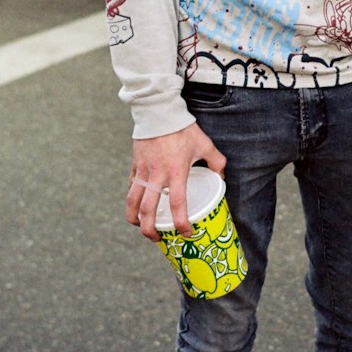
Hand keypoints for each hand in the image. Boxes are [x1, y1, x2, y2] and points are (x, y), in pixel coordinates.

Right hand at [127, 124, 225, 240]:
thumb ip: (216, 161)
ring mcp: (142, 172)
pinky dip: (133, 201)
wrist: (159, 112)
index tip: (186, 233)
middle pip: (147, 210)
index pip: (177, 204)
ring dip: (135, 219)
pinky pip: (131, 188)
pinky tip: (138, 207)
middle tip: (158, 239)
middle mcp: (156, 175)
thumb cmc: (183, 129)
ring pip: (132, 202)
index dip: (181, 223)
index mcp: (175, 172)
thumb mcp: (205, 144)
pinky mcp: (134, 166)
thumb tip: (220, 177)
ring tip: (142, 228)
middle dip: (150, 230)